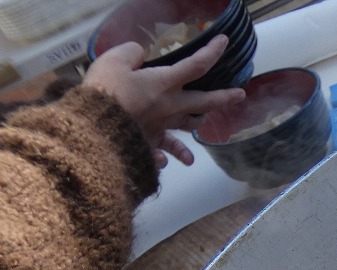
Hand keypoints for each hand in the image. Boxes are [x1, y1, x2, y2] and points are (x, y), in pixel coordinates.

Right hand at [84, 35, 246, 167]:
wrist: (96, 128)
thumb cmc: (105, 92)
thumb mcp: (115, 60)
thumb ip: (132, 53)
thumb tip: (141, 54)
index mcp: (165, 84)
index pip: (196, 66)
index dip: (212, 52)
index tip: (224, 43)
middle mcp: (171, 107)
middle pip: (205, 102)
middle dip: (225, 97)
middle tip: (240, 95)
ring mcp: (162, 128)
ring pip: (188, 126)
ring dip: (197, 123)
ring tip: (201, 122)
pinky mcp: (149, 144)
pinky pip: (163, 151)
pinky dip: (166, 155)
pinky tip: (164, 160)